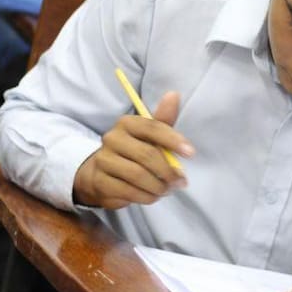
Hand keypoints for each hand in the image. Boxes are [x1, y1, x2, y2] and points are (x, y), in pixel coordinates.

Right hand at [73, 91, 193, 208]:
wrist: (100, 172)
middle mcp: (112, 138)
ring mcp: (104, 160)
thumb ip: (163, 119)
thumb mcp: (149, 134)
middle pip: (147, 155)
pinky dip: (146, 197)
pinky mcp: (100, 181)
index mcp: (127, 123)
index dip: (173, 140)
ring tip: (167, 189)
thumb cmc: (133, 150)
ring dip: (159, 186)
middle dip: (168, 171)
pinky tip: (153, 195)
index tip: (191, 153)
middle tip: (180, 181)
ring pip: (139, 176)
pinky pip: (129, 192)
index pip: (153, 128)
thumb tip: (174, 95)